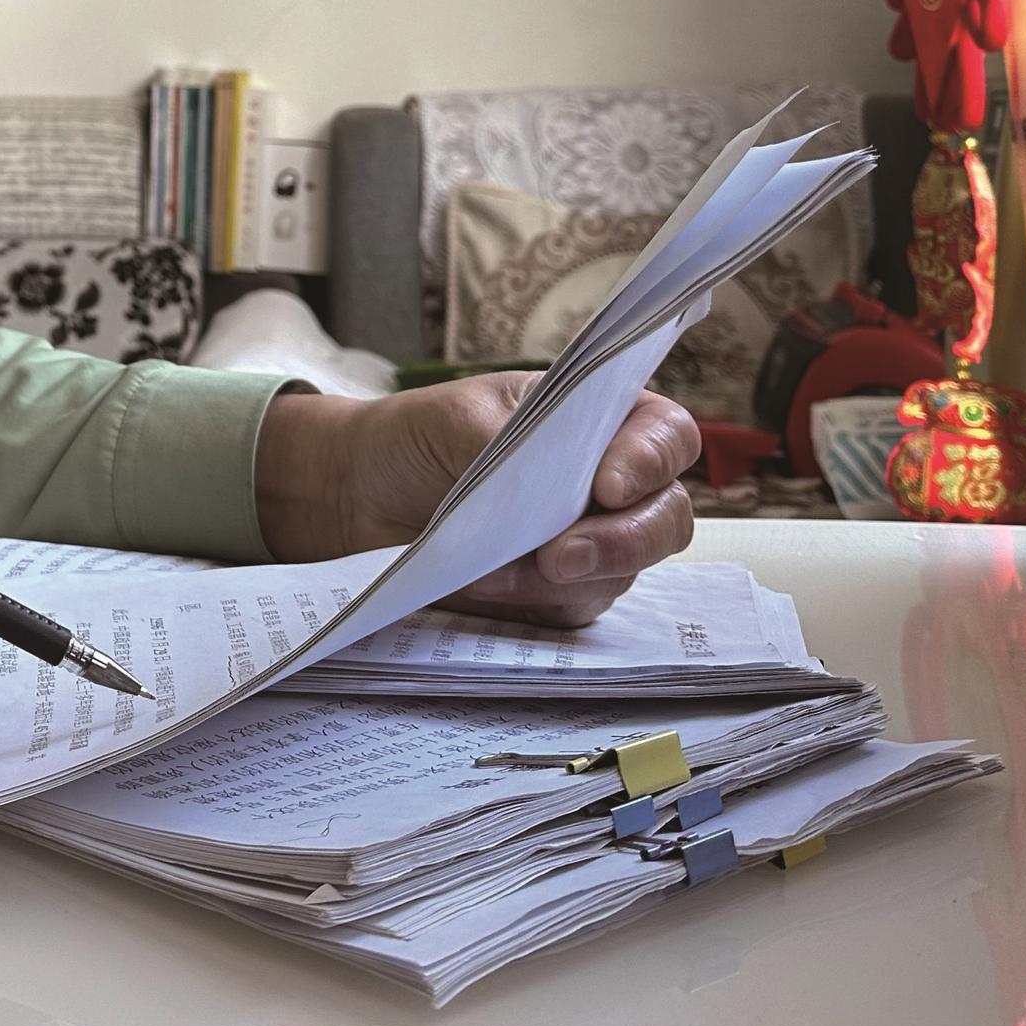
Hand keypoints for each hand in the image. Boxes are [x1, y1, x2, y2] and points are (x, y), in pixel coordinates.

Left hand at [252, 374, 698, 626]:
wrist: (360, 494)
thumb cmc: (417, 437)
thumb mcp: (454, 417)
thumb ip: (506, 443)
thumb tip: (542, 478)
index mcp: (598, 419)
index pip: (664, 436)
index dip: (651, 461)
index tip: (608, 486)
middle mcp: (609, 484)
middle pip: (665, 517)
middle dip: (623, 541)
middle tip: (561, 555)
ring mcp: (591, 541)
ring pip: (623, 571)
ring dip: (566, 577)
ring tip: (498, 569)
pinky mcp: (560, 593)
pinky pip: (574, 608)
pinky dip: (532, 600)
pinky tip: (485, 584)